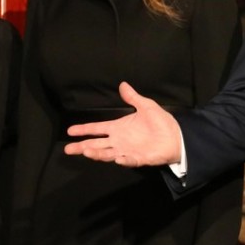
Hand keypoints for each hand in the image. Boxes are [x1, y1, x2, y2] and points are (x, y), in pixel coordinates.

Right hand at [63, 82, 181, 165]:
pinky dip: (123, 160)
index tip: (70, 131)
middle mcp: (119, 141)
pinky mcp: (139, 159)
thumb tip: (122, 84)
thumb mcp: (146, 106)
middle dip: (82, 146)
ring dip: (97, 153)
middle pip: (97, 144)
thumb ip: (133, 97)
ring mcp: (127, 151)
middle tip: (68, 149)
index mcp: (119, 128)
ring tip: (86, 151)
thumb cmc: (160, 122)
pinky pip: (129, 160)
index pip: (98, 129)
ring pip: (108, 154)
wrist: (176, 136)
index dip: (84, 129)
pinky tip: (117, 158)